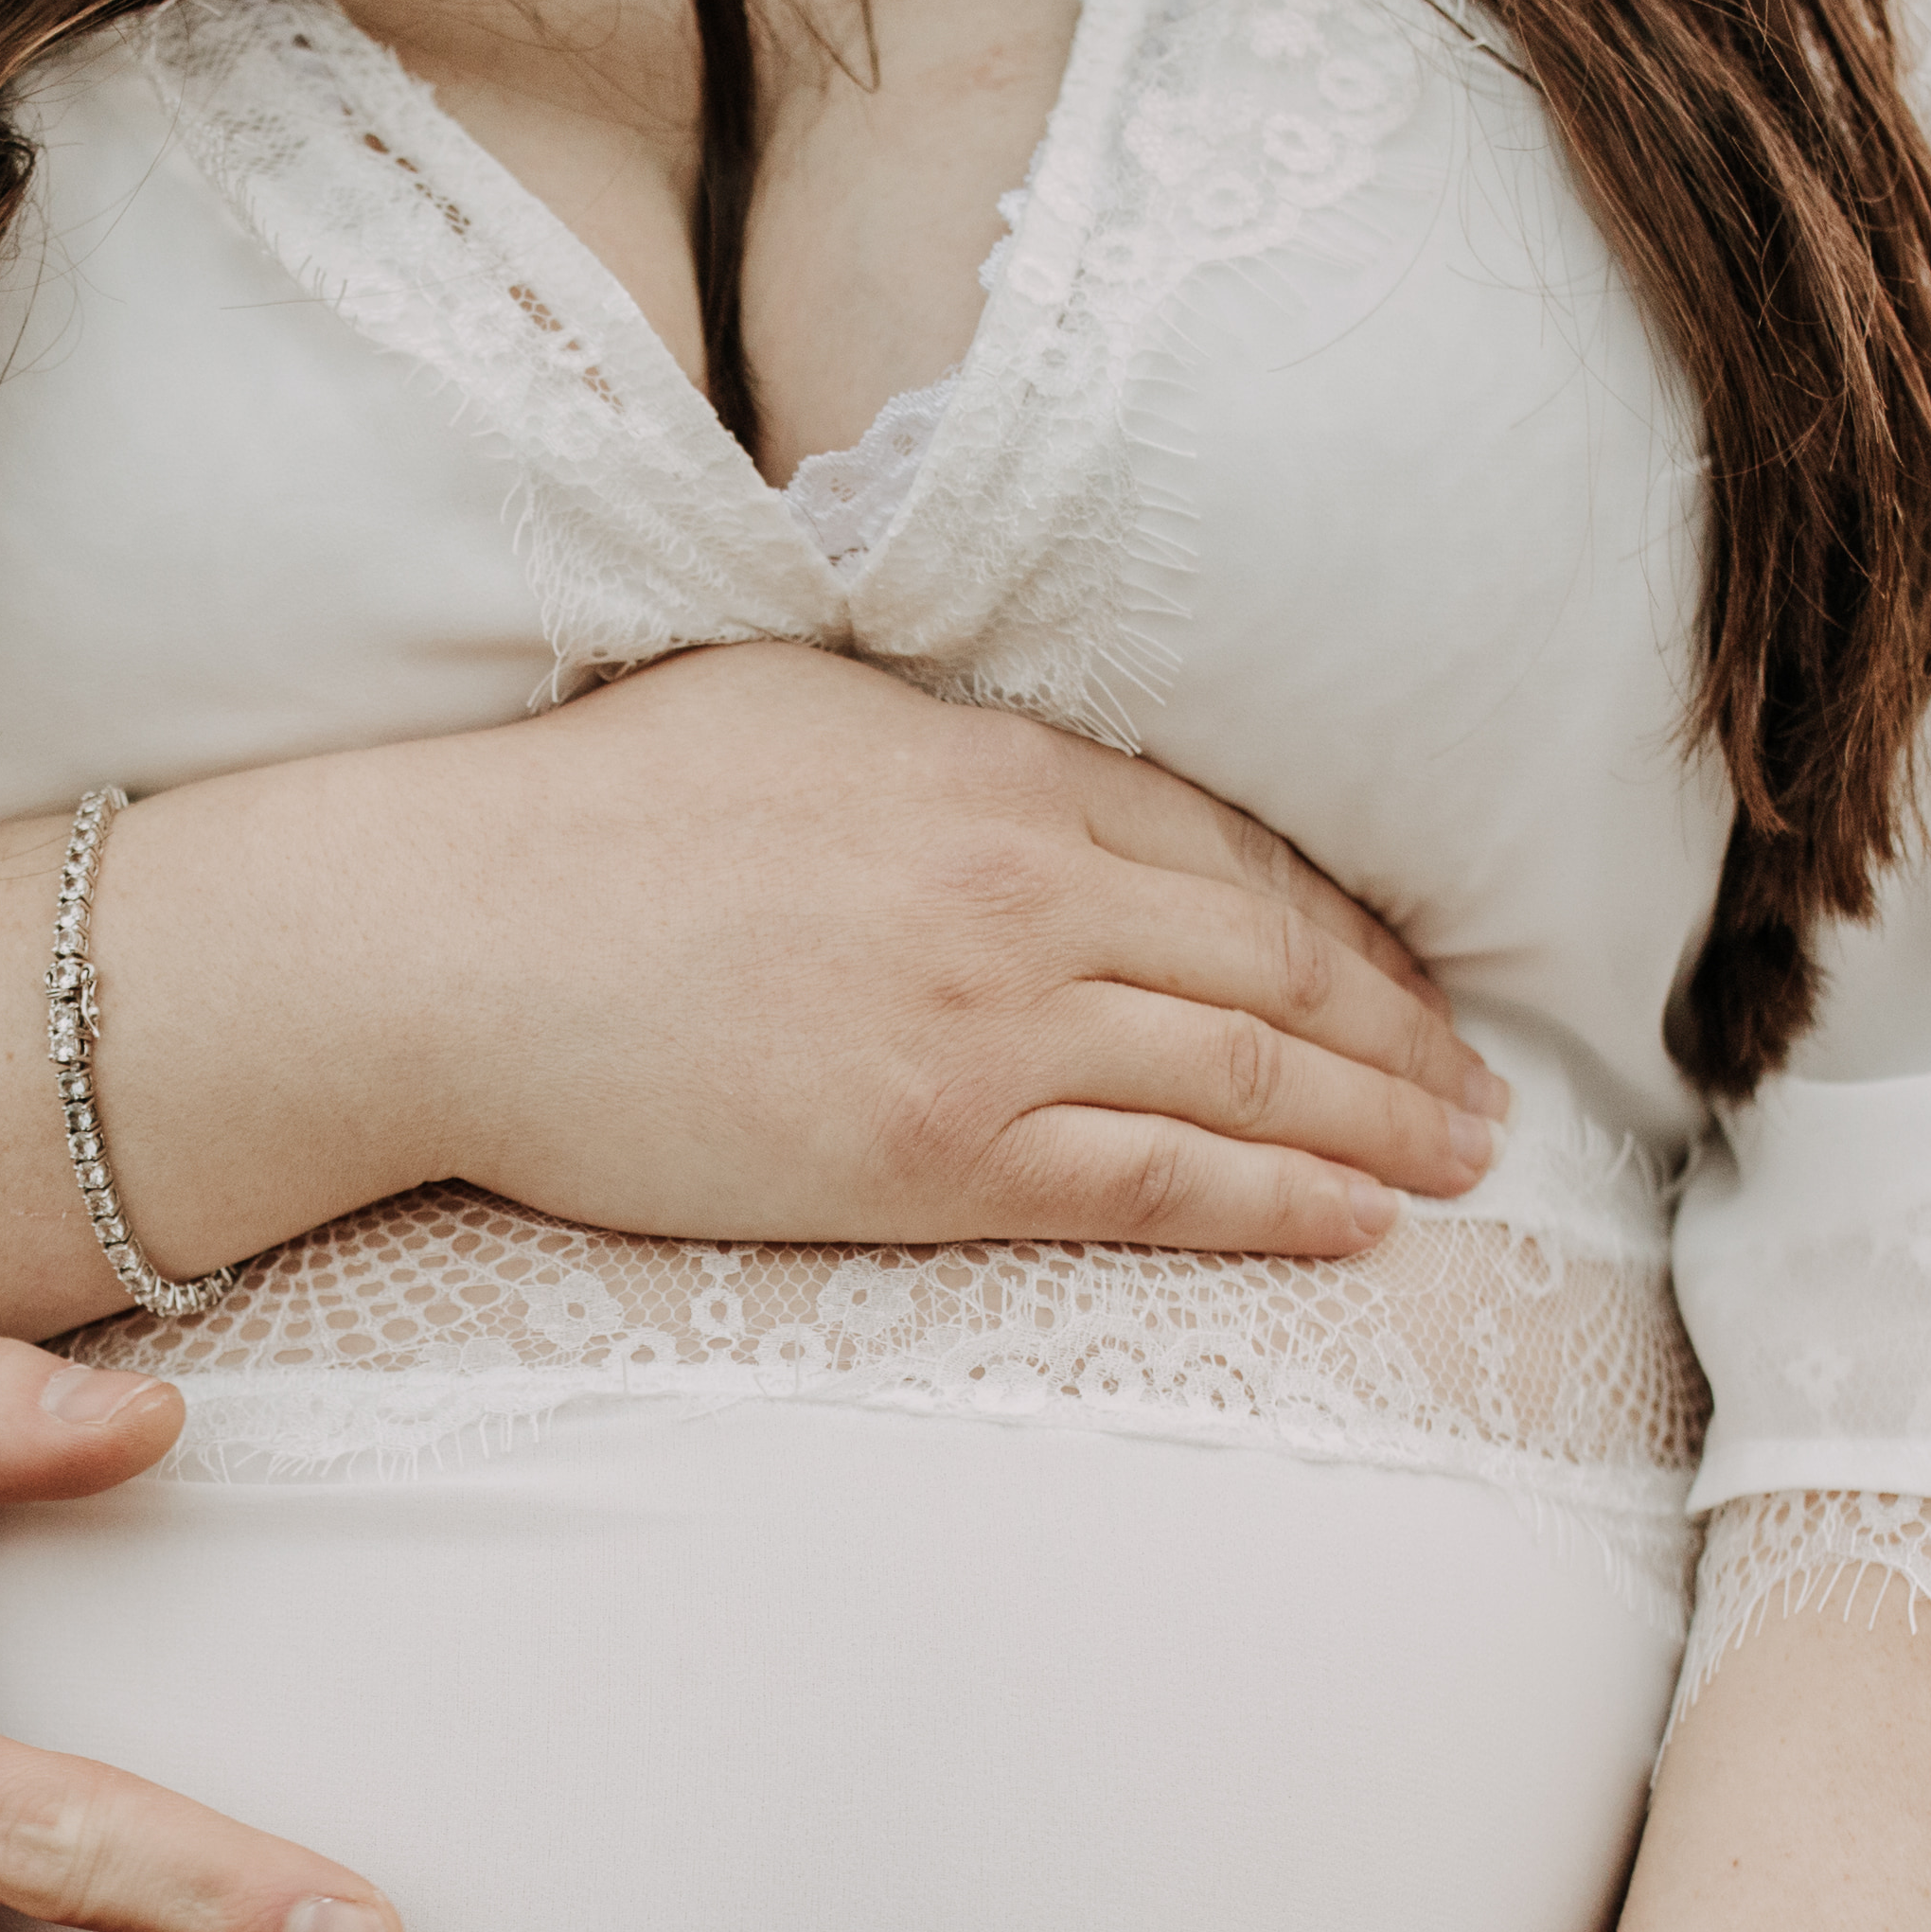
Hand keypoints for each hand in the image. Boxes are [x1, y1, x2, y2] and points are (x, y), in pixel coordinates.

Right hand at [178, 639, 1503, 1263]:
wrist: (449, 941)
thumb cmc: (578, 822)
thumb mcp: (785, 708)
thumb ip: (924, 741)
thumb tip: (992, 760)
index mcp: (990, 765)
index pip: (1226, 848)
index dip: (1340, 924)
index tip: (1403, 974)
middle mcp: (1025, 885)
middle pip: (1272, 960)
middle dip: (1397, 1031)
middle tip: (1481, 1090)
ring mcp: (992, 1021)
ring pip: (1246, 1073)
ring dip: (1375, 1125)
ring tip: (1458, 1162)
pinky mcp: (939, 1148)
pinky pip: (1160, 1180)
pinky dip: (1279, 1202)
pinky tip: (1355, 1223)